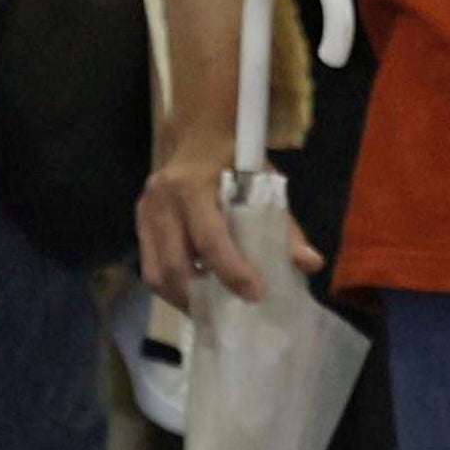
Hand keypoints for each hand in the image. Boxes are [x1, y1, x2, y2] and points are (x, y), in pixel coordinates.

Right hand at [134, 132, 310, 311]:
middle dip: (203, 298)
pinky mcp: (140, 224)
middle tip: (230, 317)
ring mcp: (145, 213)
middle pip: (175, 265)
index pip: (209, 239)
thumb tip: (310, 263)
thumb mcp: (262, 181)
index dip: (232, 272)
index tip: (256, 295)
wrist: (199, 132)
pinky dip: (173, 289)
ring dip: (183, 300)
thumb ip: (285, 224)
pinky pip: (150, 267)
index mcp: (191, 185)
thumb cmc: (234, 157)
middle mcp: (161, 200)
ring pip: (156, 273)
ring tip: (211, 313)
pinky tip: (195, 297)